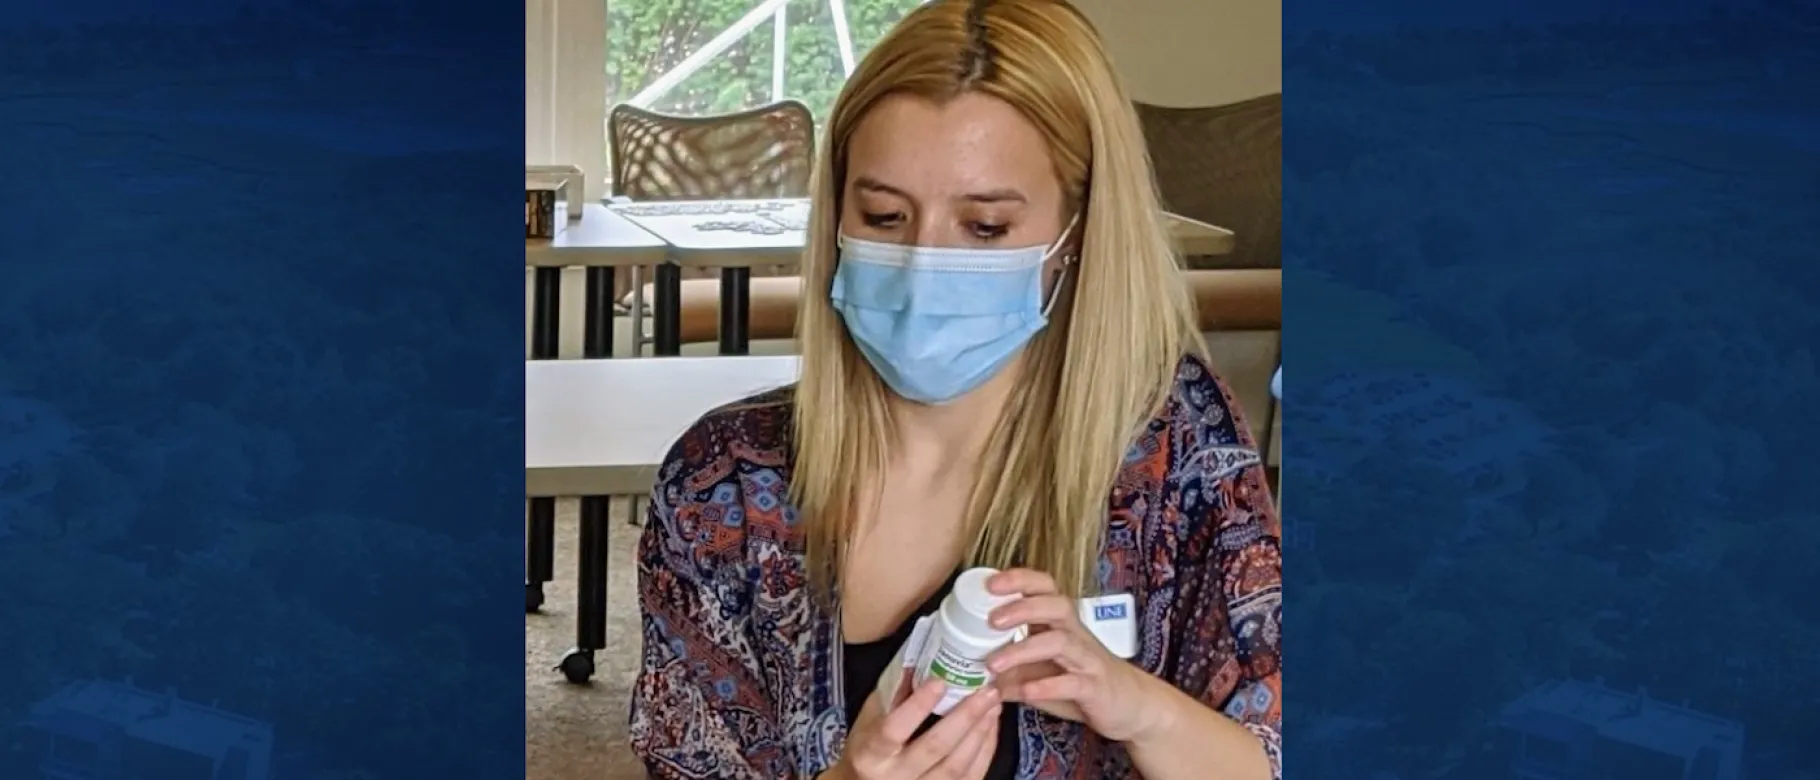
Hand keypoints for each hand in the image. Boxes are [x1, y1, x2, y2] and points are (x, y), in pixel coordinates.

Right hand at [825, 679, 1001, 779]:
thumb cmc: (868, 749)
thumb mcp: (871, 718)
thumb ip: (895, 692)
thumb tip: (924, 656)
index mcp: (870, 754)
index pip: (893, 730)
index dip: (917, 706)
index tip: (940, 681)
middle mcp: (894, 778)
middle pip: (934, 748)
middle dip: (965, 717)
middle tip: (986, 691)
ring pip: (956, 767)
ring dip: (980, 733)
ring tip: (993, 705)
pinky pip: (970, 778)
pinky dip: (985, 751)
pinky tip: (991, 728)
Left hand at [984, 568, 1165, 742]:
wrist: (1131, 706)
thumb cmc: (1082, 680)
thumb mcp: (1043, 671)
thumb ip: (1012, 667)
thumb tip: (971, 669)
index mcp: (1061, 623)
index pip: (1044, 588)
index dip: (1019, 580)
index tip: (989, 584)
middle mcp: (1076, 634)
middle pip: (1055, 606)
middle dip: (1022, 607)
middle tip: (991, 620)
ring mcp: (1087, 659)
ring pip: (1059, 643)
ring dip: (1023, 650)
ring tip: (994, 664)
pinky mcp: (1095, 687)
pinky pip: (1072, 682)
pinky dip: (1046, 686)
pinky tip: (1023, 691)